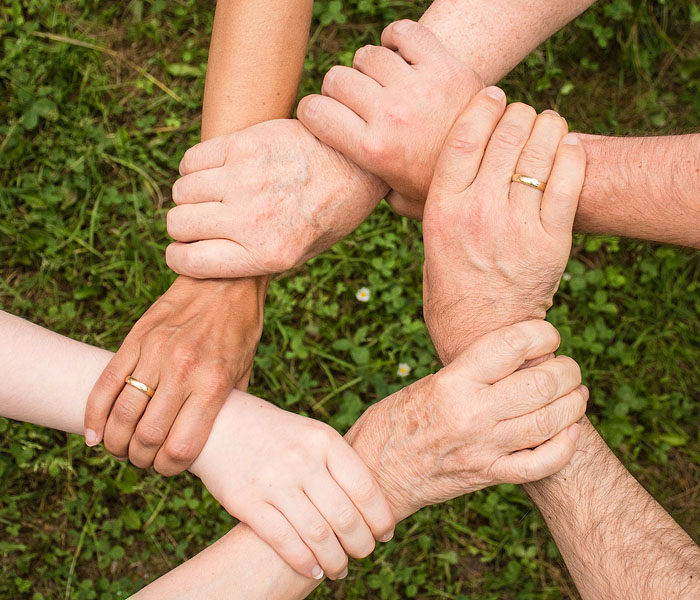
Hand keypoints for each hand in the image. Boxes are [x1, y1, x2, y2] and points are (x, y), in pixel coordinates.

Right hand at [84, 276, 265, 474]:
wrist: (226, 280)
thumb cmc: (240, 329)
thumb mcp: (244, 371)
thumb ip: (226, 406)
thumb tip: (213, 441)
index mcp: (213, 384)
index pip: (181, 446)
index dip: (169, 468)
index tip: (168, 468)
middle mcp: (183, 370)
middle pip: (147, 436)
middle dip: (141, 459)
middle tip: (143, 460)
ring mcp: (155, 353)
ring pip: (122, 414)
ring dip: (116, 442)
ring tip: (121, 448)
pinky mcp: (136, 339)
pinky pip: (106, 383)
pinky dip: (94, 414)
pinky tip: (94, 433)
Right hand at [165, 119, 387, 278]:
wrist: (358, 164)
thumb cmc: (330, 213)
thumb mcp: (301, 253)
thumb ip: (255, 259)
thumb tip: (207, 259)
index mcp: (267, 254)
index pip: (189, 262)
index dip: (180, 258)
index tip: (184, 251)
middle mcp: (252, 219)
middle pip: (178, 224)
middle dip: (183, 227)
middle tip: (202, 222)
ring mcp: (246, 179)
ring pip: (181, 191)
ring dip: (190, 196)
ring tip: (212, 195)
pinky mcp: (245, 144)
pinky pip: (192, 160)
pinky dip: (194, 168)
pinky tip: (215, 171)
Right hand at [190, 393, 394, 580]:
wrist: (220, 423)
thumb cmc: (276, 434)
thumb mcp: (311, 434)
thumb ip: (338, 464)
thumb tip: (372, 506)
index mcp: (324, 440)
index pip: (364, 488)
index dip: (380, 517)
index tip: (385, 534)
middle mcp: (302, 460)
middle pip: (345, 517)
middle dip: (361, 544)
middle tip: (364, 553)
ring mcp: (274, 482)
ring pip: (318, 535)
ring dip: (335, 561)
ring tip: (340, 569)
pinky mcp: (247, 502)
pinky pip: (284, 541)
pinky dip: (305, 562)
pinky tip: (314, 570)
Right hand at [298, 20, 482, 218]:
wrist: (496, 166)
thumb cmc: (442, 185)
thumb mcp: (401, 200)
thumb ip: (371, 190)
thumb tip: (348, 184)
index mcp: (373, 151)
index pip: (314, 112)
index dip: (312, 111)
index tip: (321, 116)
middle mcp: (391, 115)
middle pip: (337, 79)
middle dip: (338, 90)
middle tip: (355, 102)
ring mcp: (418, 87)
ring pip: (367, 55)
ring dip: (369, 67)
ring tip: (382, 83)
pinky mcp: (444, 65)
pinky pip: (404, 32)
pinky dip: (396, 38)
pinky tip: (400, 55)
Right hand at [345, 320, 585, 520]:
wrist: (374, 474)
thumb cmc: (394, 421)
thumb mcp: (426, 384)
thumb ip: (470, 373)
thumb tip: (516, 359)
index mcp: (452, 382)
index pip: (512, 344)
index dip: (542, 333)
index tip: (548, 335)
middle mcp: (471, 413)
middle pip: (542, 383)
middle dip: (567, 370)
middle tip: (568, 367)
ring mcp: (483, 448)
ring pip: (550, 422)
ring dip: (574, 404)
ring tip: (576, 394)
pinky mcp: (488, 476)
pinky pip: (541, 464)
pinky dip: (565, 447)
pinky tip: (570, 432)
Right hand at [422, 88, 585, 362]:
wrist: (482, 335)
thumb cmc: (450, 288)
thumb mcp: (429, 243)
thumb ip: (429, 205)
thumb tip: (413, 174)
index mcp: (442, 210)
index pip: (464, 137)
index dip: (483, 106)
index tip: (493, 93)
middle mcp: (478, 212)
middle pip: (506, 135)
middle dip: (518, 113)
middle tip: (522, 113)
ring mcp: (517, 226)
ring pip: (540, 152)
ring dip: (548, 126)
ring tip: (548, 124)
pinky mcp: (551, 242)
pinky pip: (568, 181)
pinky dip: (571, 154)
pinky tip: (568, 145)